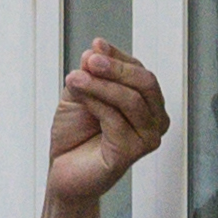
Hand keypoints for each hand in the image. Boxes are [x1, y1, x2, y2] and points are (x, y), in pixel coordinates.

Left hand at [48, 40, 170, 204]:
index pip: (140, 71)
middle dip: (117, 68)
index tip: (96, 46)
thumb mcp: (80, 94)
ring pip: (131, 100)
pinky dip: (96, 104)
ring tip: (74, 78)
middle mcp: (155, 120)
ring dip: (101, 85)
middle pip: (146, 83)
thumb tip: (95, 50)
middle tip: (90, 59)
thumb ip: (89, 74)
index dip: (118, 57)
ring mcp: (147, 137)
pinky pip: (116, 120)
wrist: (62, 172)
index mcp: (148, 103)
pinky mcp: (132, 153)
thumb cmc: (75, 135)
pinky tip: (80, 99)